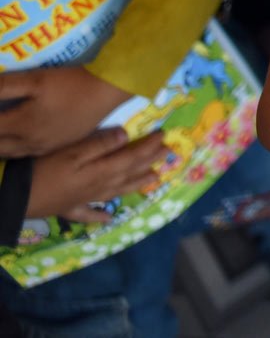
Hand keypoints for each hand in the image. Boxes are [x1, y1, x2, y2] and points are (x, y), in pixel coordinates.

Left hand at [0, 66, 130, 157]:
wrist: (107, 91)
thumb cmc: (70, 83)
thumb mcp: (35, 79)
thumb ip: (4, 86)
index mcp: (20, 125)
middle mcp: (28, 141)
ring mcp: (44, 146)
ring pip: (10, 154)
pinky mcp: (58, 145)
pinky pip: (26, 154)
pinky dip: (12, 151)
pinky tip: (13, 144)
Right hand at [25, 127, 170, 222]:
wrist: (17, 197)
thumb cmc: (45, 170)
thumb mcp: (72, 153)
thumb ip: (99, 144)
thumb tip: (126, 135)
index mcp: (101, 171)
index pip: (132, 157)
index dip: (149, 147)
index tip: (164, 137)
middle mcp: (98, 187)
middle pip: (129, 173)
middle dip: (149, 162)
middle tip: (168, 155)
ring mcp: (84, 200)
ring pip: (117, 192)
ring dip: (136, 185)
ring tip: (154, 180)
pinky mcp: (69, 209)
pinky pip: (89, 214)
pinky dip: (100, 216)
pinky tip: (107, 219)